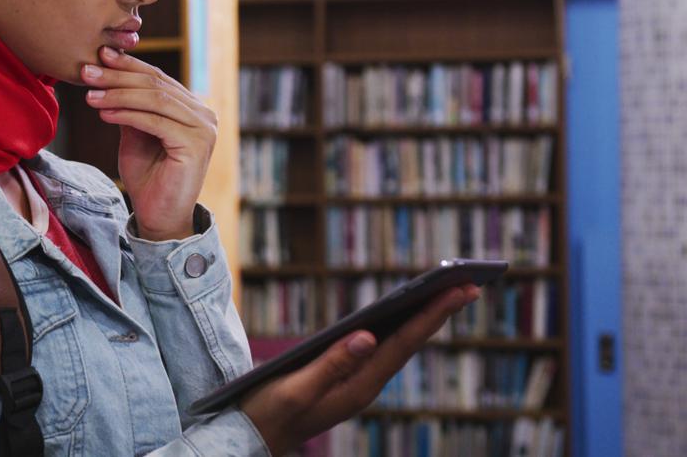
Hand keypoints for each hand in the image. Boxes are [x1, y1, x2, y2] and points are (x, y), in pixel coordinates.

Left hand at [83, 45, 217, 240]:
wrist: (160, 217)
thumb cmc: (148, 178)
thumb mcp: (135, 134)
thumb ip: (130, 107)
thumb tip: (109, 75)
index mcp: (193, 109)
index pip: (158, 79)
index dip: (128, 66)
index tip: (100, 56)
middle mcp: (204, 115)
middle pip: (155, 86)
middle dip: (118, 77)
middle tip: (87, 71)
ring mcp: (204, 129)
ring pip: (155, 100)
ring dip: (118, 94)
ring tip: (90, 94)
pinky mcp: (197, 145)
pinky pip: (155, 122)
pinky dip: (127, 114)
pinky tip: (103, 113)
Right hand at [239, 284, 480, 454]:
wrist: (253, 438)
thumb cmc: (269, 414)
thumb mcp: (295, 389)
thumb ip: (331, 365)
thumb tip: (368, 336)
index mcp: (358, 388)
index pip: (403, 343)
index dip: (432, 314)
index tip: (459, 290)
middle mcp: (365, 385)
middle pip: (409, 342)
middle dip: (438, 312)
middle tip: (470, 283)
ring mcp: (356, 383)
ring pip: (398, 345)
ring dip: (422, 318)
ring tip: (446, 293)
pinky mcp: (345, 378)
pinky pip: (381, 348)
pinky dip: (398, 327)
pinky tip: (405, 315)